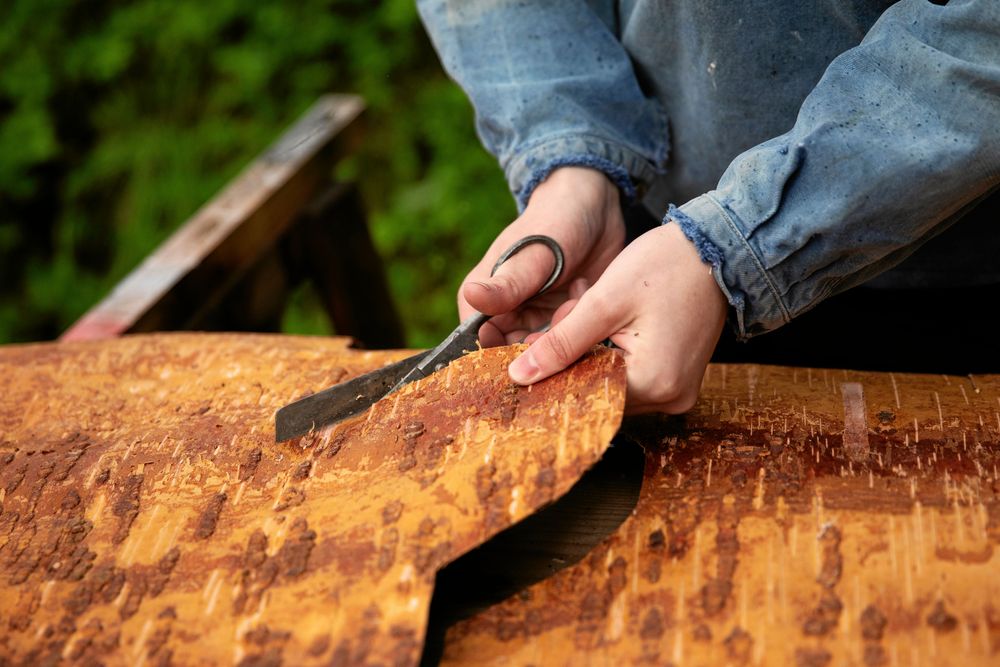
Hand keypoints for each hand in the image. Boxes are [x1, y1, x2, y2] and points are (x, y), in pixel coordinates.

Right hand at [459, 167, 624, 345]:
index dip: (499, 359)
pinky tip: (586, 297)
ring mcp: (536, 318)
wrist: (593, 206)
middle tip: (561, 321)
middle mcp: (506, 315)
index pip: (479, 348)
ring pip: (545, 351)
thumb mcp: (531, 258)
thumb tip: (472, 296)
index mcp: (483, 302)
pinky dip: (580, 330)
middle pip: (514, 356)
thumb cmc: (553, 224)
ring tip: (575, 297)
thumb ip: (506, 285)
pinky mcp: (563, 319)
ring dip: (563, 335)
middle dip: (539, 348)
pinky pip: (569, 343)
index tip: (528, 353)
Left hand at [509, 223, 727, 413]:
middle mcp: (669, 399)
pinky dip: (609, 355)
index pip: (585, 396)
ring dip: (589, 356)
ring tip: (586, 311)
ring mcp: (677, 391)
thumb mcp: (603, 302)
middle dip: (571, 361)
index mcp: (653, 383)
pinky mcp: (677, 379)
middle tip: (563, 317)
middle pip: (598, 393)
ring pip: (611, 385)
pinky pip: (631, 377)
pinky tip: (605, 322)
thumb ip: (560, 343)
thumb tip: (519, 376)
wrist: (716, 249)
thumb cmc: (664, 266)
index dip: (551, 376)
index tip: (525, 355)